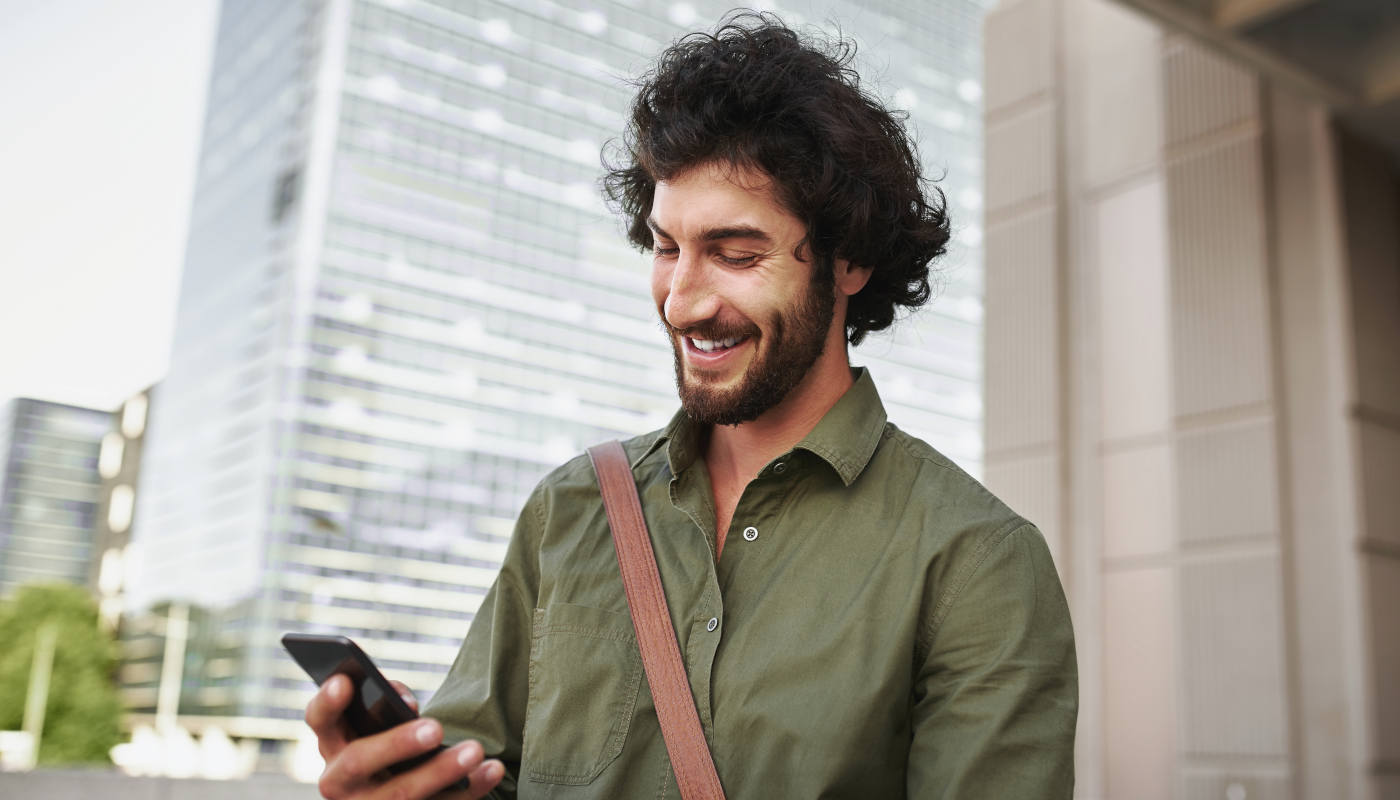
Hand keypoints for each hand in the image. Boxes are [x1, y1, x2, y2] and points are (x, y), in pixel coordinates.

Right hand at [305, 674, 505, 798]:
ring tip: (475, 750)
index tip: (345, 680)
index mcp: (333, 744)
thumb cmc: (391, 742)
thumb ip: (390, 703)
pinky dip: (468, 790)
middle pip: (359, 761)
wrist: (393, 794)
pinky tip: (492, 770)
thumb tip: (409, 708)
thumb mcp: (380, 724)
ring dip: (441, 772)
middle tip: (436, 728)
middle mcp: (340, 781)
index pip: (319, 720)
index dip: (327, 702)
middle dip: (397, 743)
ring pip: (400, 795)